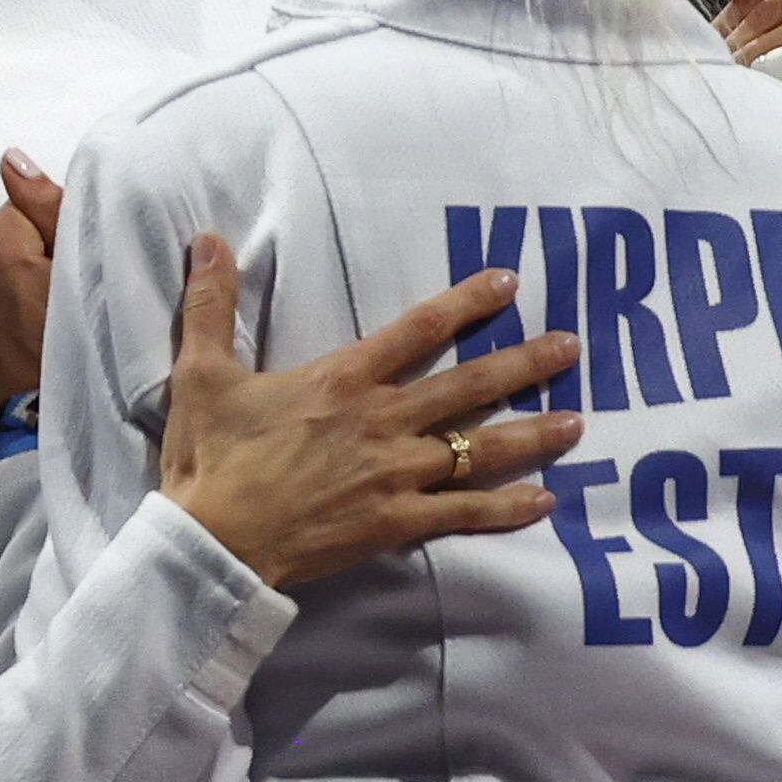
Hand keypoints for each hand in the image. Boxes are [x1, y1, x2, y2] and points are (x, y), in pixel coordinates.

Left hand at [0, 150, 61, 429]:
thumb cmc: (67, 349)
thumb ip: (45, 205)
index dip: (51, 237)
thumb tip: (9, 157)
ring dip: (1, 275)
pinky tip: (7, 327)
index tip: (64, 273)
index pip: (27, 208)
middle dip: (21, 252)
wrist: (30, 426)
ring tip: (28, 317)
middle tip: (49, 299)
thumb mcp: (77, 272)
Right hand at [160, 238, 584, 588]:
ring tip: (579, 424)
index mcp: (343, 380)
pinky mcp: (396, 524)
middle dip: (525, 363)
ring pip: (479, 449)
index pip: (417, 329)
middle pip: (468, 386)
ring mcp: (395, 474)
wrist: (214, 543)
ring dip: (532, 434)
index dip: (465, 302)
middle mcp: (382, 420)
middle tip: (571, 347)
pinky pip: (464, 514)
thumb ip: (211, 304)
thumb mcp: (202, 374)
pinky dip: (507, 508)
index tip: (507, 282)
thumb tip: (207, 238)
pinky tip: (544, 501)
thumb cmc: (211, 459)